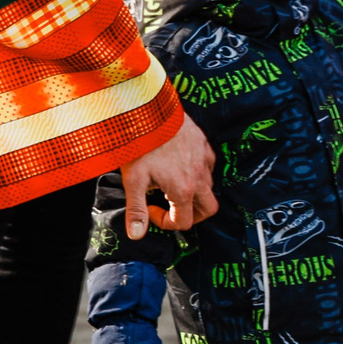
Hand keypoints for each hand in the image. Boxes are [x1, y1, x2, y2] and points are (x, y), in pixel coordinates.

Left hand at [120, 116, 217, 236]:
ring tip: (169, 184)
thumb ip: (136, 209)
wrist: (150, 108)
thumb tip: (136, 235)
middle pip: (207, 210)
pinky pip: (208, 166)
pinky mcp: (204, 144)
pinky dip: (197, 173)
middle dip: (191, 215)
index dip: (165, 222)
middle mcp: (200, 177)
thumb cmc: (141, 143)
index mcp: (183, 190)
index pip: (184, 222)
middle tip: (171, 208)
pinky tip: (178, 165)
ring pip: (208, 187)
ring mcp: (205, 159)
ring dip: (193, 193)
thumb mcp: (133, 179)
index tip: (150, 208)